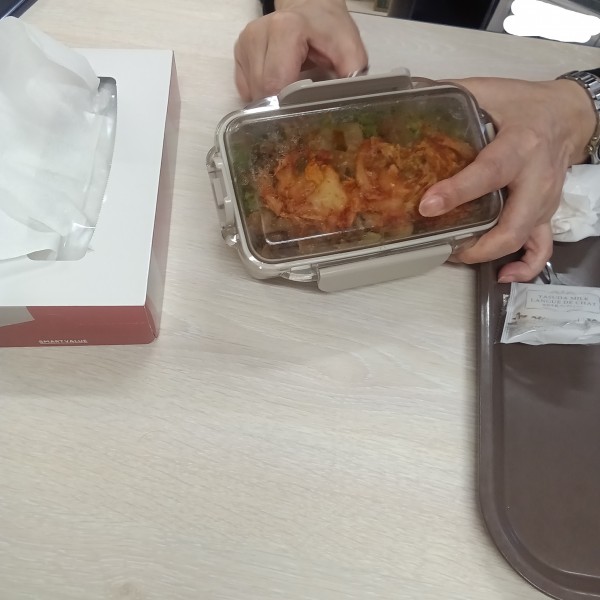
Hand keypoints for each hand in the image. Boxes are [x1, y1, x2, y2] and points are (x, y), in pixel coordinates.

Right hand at [234, 0, 367, 101]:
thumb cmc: (330, 31)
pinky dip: (260, 93)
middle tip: (297, 106)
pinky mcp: (240, 50)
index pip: (276, 83)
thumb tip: (347, 101)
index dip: (288, 104)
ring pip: (252, 91)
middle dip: (279, 105)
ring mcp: (247, 41)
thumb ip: (351, 73)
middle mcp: (260, 33)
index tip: (302, 111)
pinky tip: (277, 83)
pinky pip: (246, 87)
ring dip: (270, 100)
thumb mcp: (350, 49)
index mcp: (286, 29)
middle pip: (262, 90)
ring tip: (289, 90)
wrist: (310, 7)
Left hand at [418, 77, 596, 281]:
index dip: (457, 192)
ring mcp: (545, 200)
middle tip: (444, 244)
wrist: (569, 115)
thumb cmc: (525, 105)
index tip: (427, 206)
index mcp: (520, 145)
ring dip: (488, 254)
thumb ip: (452, 96)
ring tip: (456, 254)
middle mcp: (536, 177)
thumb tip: (408, 98)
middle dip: (476, 243)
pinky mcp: (547, 213)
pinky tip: (502, 275)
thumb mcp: (489, 92)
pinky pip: (542, 248)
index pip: (488, 173)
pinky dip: (524, 267)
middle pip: (512, 224)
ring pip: (522, 239)